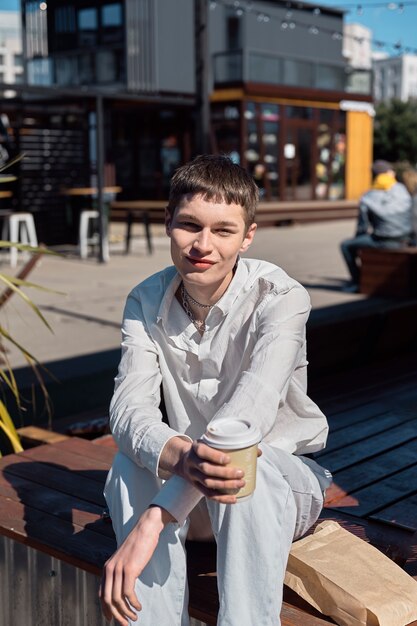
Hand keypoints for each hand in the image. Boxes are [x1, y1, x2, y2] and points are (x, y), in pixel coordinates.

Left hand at [99, 506, 173, 624]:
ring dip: (126, 612)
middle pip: (108, 600)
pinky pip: (128, 593)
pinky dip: (133, 603)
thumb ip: (120, 572)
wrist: (146, 529)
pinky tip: (139, 606)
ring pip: (118, 599)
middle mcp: (109, 569)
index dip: (106, 610)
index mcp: (107, 568)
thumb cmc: (138, 545)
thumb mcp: (125, 560)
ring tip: (134, 617)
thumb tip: (121, 590)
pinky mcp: (129, 569)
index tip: (113, 620)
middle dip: (116, 616)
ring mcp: (119, 569)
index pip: (102, 594)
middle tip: (126, 624)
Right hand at [177, 440, 247, 503]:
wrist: (183, 460)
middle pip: (207, 469)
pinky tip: (233, 499)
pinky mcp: (196, 486)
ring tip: (241, 483)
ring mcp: (193, 476)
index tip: (228, 459)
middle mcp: (192, 462)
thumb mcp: (211, 443)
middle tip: (241, 473)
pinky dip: (221, 498)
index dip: (215, 456)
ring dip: (226, 485)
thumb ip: (232, 445)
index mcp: (196, 448)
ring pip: (208, 483)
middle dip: (225, 473)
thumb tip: (258, 451)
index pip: (202, 452)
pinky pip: (208, 495)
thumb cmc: (205, 449)